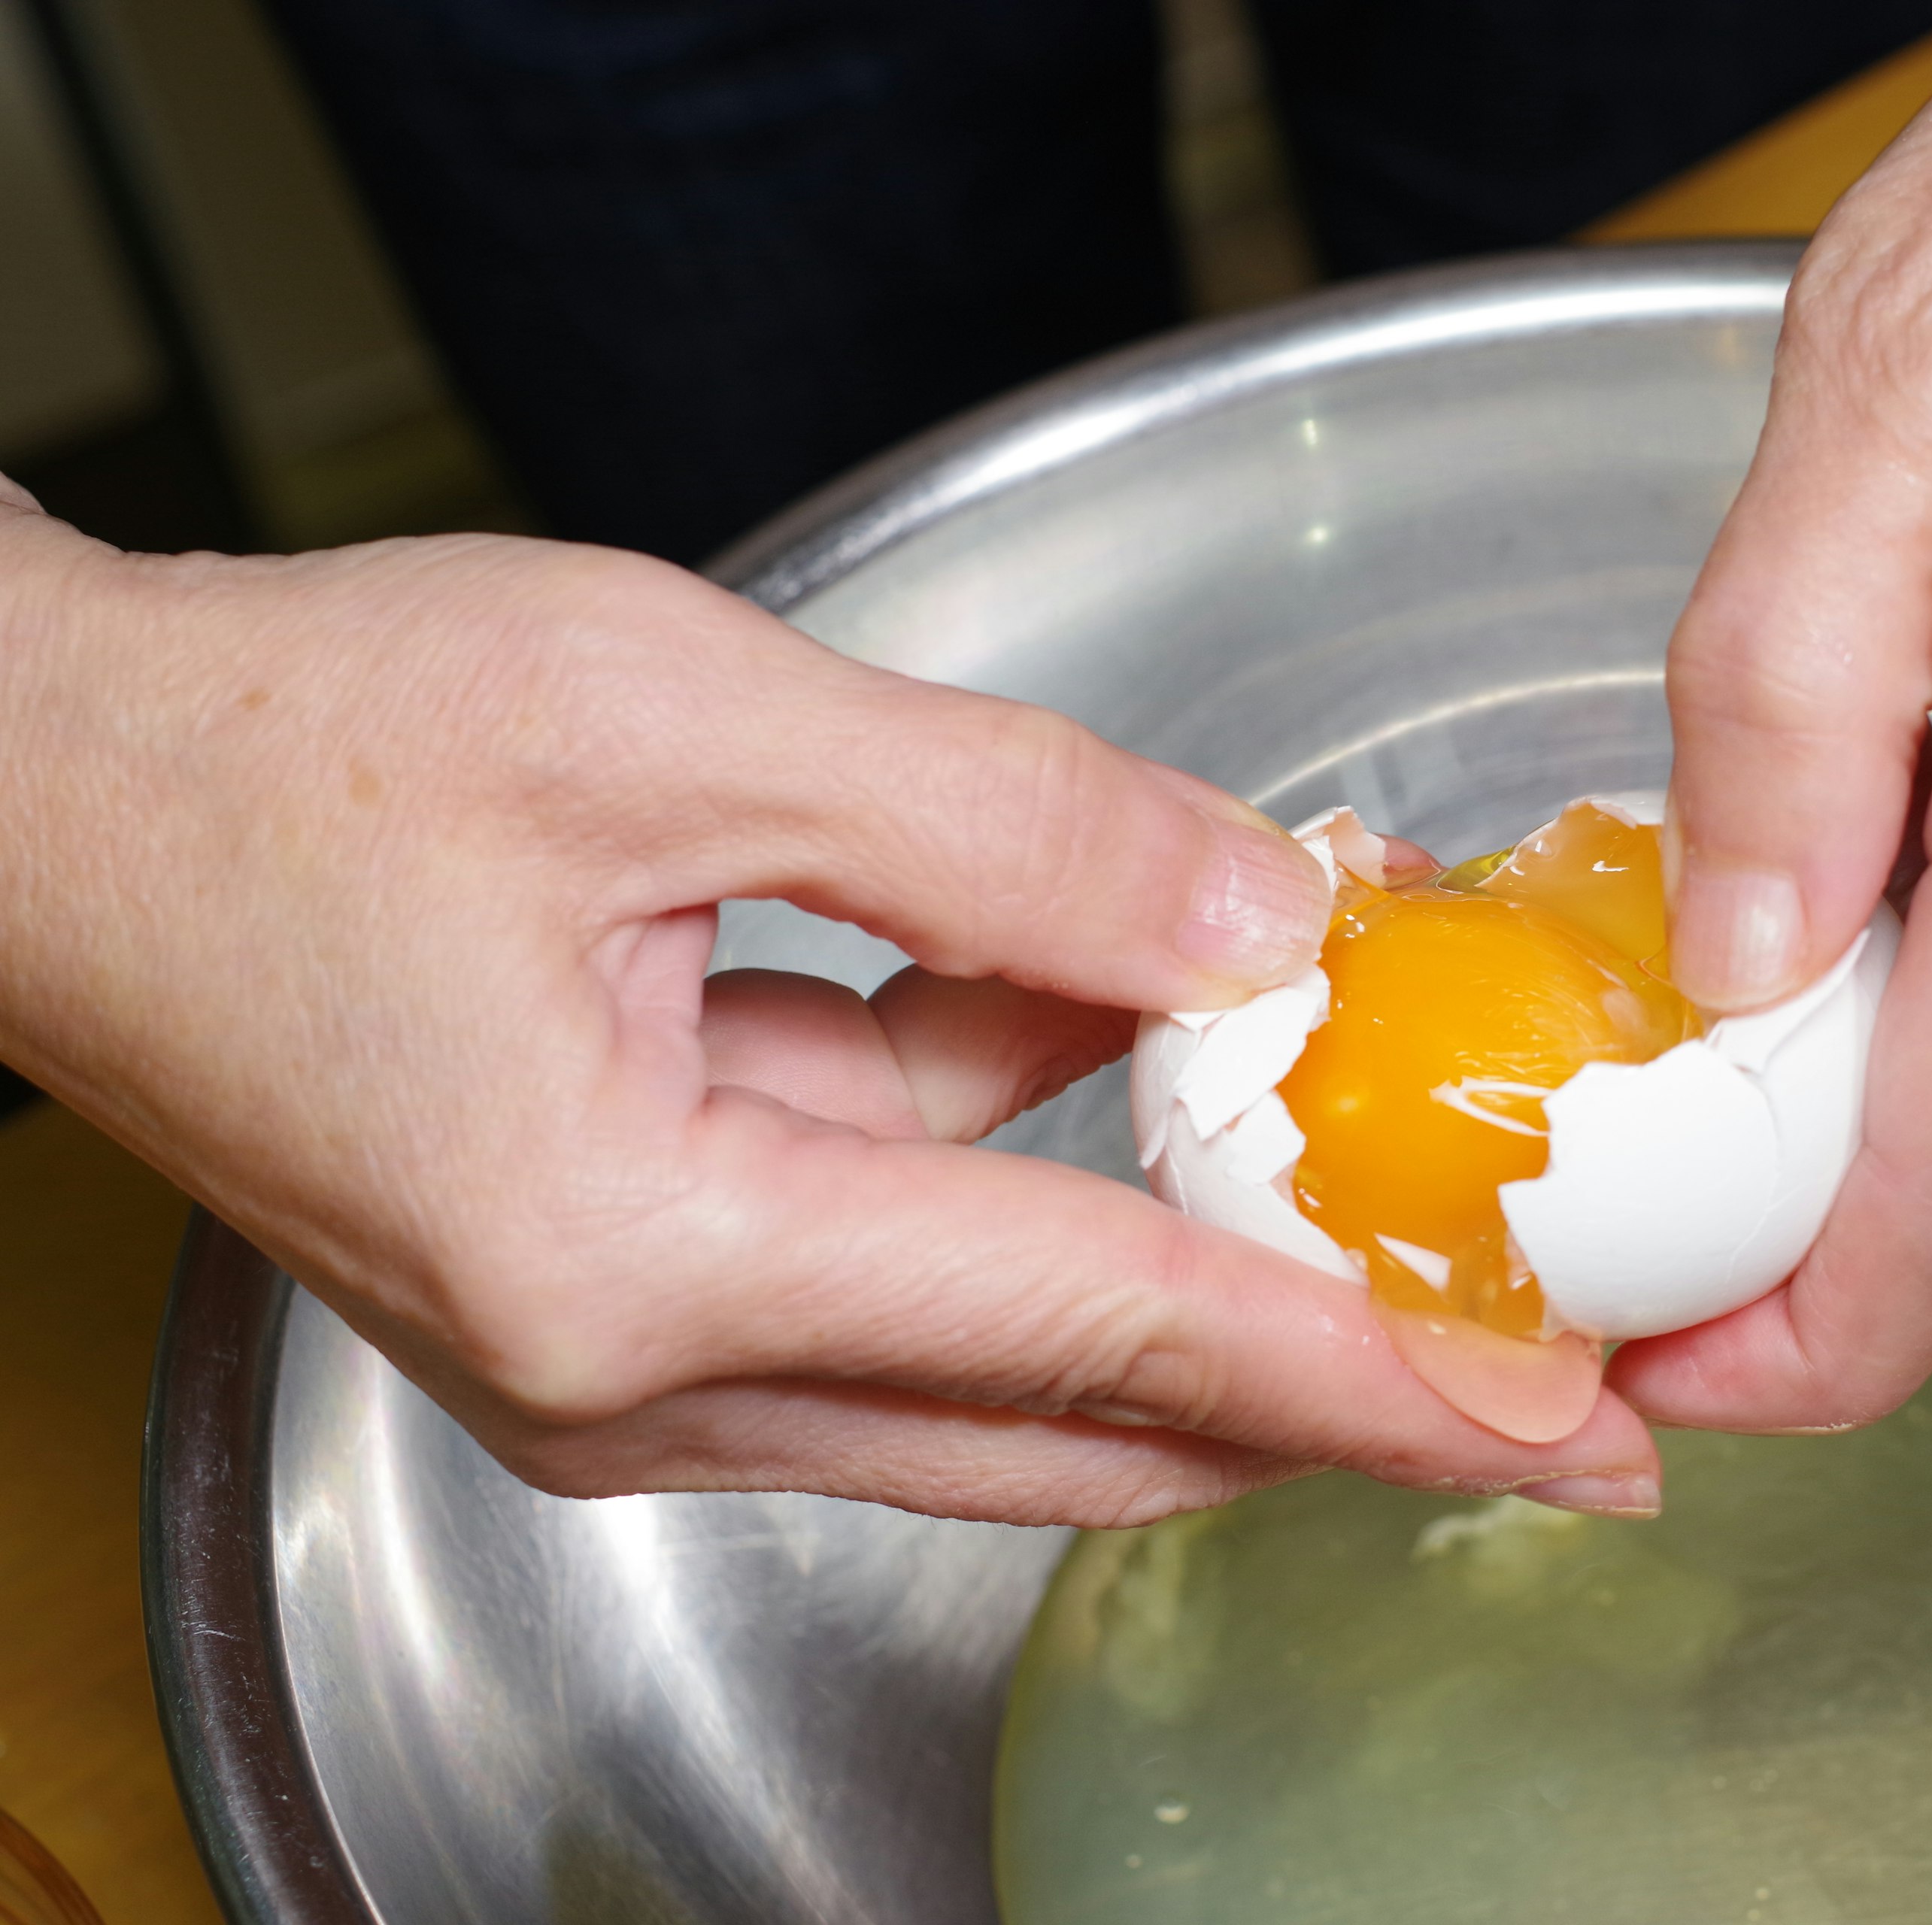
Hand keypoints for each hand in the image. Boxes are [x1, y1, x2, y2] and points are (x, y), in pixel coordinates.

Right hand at [0, 505, 1661, 1521]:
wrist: (53, 795)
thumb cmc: (288, 748)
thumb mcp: (677, 714)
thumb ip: (1002, 830)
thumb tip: (1257, 927)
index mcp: (641, 1258)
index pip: (1096, 1329)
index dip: (1357, 1374)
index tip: (1551, 1430)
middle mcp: (634, 1373)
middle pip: (1072, 1415)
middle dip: (1319, 1396)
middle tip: (1540, 1401)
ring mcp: (623, 1360)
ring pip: (997, 1358)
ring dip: (1184, 1261)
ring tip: (1380, 1176)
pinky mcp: (626, 1295)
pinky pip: (895, 1266)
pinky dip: (1028, 1168)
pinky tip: (1131, 1041)